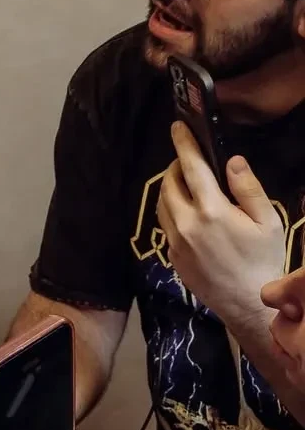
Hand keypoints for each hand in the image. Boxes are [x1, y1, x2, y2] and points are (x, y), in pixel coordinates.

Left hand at [157, 123, 285, 331]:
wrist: (247, 303)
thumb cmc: (263, 259)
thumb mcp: (267, 221)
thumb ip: (248, 188)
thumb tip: (232, 161)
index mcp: (212, 211)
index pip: (191, 167)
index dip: (183, 144)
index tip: (177, 126)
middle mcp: (186, 224)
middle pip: (169, 183)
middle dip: (175, 166)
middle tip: (189, 160)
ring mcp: (175, 241)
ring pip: (162, 203)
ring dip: (170, 187)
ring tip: (186, 182)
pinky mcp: (171, 255)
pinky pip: (165, 223)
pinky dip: (171, 209)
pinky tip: (188, 211)